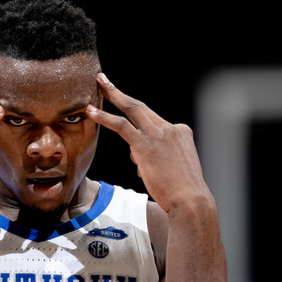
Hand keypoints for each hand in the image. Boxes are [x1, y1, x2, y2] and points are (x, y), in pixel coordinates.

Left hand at [86, 73, 211, 211]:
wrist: (191, 202)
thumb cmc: (182, 191)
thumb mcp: (174, 168)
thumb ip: (156, 156)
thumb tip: (137, 156)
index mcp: (181, 132)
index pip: (153, 122)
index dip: (138, 128)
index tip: (128, 132)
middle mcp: (170, 128)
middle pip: (141, 106)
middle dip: (120, 92)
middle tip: (104, 79)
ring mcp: (158, 135)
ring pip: (131, 108)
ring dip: (112, 94)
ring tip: (98, 83)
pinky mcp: (145, 145)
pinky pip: (121, 126)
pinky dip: (104, 117)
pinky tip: (90, 111)